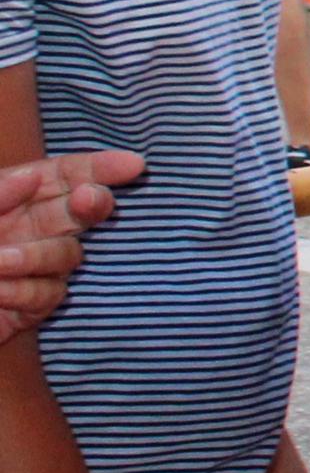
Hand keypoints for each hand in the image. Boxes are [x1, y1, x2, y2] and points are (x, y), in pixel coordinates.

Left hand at [0, 151, 134, 342]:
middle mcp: (29, 229)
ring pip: (69, 255)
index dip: (100, 168)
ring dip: (36, 256)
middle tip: (91, 201)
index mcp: (11, 197)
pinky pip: (47, 294)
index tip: (134, 166)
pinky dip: (21, 291)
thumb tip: (31, 178)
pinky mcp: (32, 306)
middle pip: (80, 210)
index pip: (65, 175)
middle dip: (92, 204)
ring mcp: (34, 267)